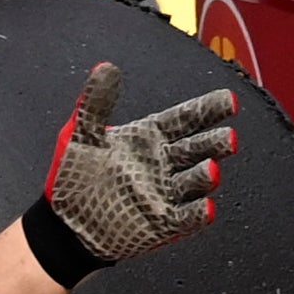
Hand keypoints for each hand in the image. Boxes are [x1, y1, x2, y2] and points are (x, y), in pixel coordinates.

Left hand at [24, 60, 240, 281]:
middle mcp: (163, 163)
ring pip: (194, 181)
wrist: (65, 224)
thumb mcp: (81, 134)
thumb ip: (95, 102)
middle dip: (214, 143)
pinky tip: (205, 207)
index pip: (185, 119)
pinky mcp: (164, 222)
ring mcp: (166, 193)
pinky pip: (185, 217)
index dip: (207, 109)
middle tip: (228, 137)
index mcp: (149, 137)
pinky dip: (196, 213)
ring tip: (210, 169)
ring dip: (205, 176)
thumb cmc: (76, 177)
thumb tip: (105, 69)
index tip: (228, 101)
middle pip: (197, 148)